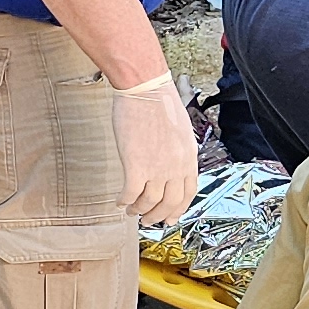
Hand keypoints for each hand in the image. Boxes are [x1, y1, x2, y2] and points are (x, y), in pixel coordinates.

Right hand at [114, 73, 198, 228]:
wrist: (145, 88)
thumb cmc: (159, 102)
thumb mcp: (180, 131)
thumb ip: (178, 152)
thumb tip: (171, 168)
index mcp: (189, 157)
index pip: (188, 193)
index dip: (178, 209)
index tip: (170, 218)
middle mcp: (176, 166)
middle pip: (170, 203)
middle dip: (158, 216)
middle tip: (148, 220)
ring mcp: (157, 168)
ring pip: (149, 202)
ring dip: (139, 210)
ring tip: (131, 210)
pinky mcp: (136, 165)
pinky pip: (130, 194)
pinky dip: (124, 201)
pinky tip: (119, 201)